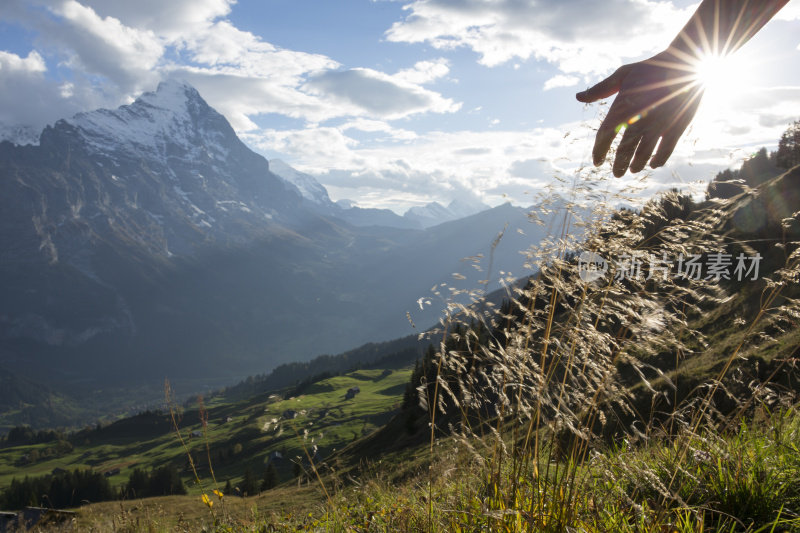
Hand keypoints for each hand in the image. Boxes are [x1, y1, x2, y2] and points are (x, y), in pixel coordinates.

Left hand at [576, 51, 703, 176]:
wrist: (684, 62)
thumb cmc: (651, 67)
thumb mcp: (623, 74)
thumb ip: (601, 89)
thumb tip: (578, 98)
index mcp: (622, 108)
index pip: (605, 135)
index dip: (599, 150)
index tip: (597, 162)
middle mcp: (638, 121)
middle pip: (623, 150)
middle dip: (619, 164)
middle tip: (616, 173)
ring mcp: (657, 126)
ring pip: (643, 154)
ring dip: (636, 164)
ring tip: (632, 170)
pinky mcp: (676, 128)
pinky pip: (665, 151)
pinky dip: (658, 159)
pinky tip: (653, 164)